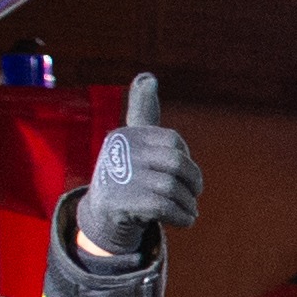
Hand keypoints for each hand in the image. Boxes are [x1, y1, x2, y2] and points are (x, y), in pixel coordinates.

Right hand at [68, 73, 202, 265]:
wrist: (101, 215)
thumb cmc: (127, 173)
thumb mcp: (134, 139)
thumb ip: (143, 110)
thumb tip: (147, 77)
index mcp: (127, 134)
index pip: (173, 141)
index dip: (186, 159)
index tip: (182, 172)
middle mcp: (121, 152)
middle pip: (177, 164)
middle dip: (193, 181)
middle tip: (194, 193)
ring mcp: (120, 176)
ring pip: (173, 188)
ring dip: (188, 203)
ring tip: (188, 209)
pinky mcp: (121, 202)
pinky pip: (166, 208)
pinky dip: (183, 216)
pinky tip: (183, 220)